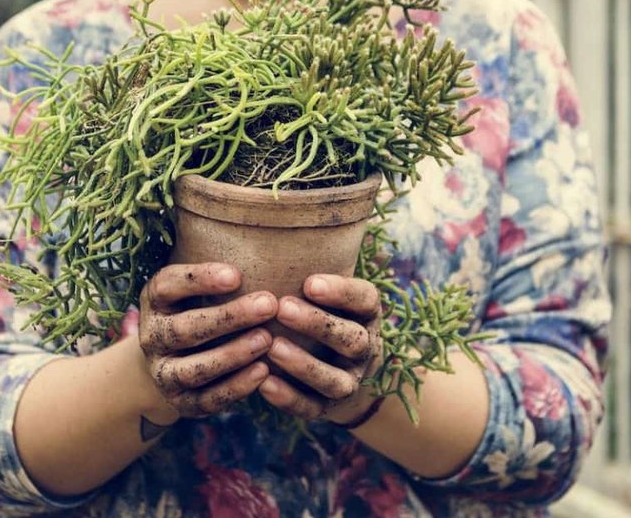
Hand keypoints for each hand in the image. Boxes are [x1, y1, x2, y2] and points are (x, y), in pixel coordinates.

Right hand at [137, 262, 278, 419]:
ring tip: (268, 339)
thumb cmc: (197, 308)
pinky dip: (235, 387)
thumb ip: (221, 271)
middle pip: (185, 329)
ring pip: (194, 369)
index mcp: (155, 299)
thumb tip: (270, 241)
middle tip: (269, 303)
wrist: (170, 360)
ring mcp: (164, 372)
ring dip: (232, 354)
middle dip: (228, 318)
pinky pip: (207, 399)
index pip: (169, 285)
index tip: (236, 274)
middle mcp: (153, 336)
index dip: (199, 279)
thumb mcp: (195, 286)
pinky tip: (263, 371)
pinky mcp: (181, 403)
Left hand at [256, 273, 383, 422]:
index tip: (310, 281)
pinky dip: (289, 398)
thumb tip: (270, 221)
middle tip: (282, 307)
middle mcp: (365, 347)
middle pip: (351, 339)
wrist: (344, 374)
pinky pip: (312, 407)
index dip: (341, 292)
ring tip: (271, 347)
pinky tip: (263, 384)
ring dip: (303, 364)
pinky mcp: (329, 409)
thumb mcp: (328, 292)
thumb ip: (310, 269)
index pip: (365, 299)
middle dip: (318, 324)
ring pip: (334, 379)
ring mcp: (350, 381)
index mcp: (367, 313)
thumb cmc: (323, 315)